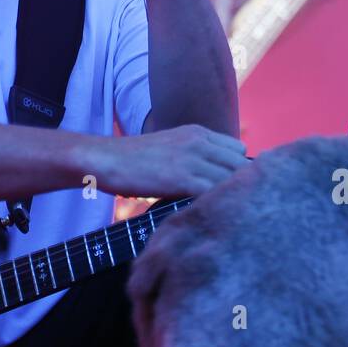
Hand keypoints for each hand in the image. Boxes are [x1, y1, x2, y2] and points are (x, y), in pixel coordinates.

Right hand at [86, 124, 249, 199]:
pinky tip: (206, 213)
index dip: (236, 170)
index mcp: (198, 133)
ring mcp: (192, 158)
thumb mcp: (171, 147)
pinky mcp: (182, 177)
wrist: (106, 159)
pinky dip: (215, 203)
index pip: (239, 150)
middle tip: (228, 204)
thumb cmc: (135, 161)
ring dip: (229, 196)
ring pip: (232, 179)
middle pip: (241, 165)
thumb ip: (195, 156)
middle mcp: (199, 141)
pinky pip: (214, 191)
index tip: (228, 187)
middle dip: (239, 185)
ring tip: (219, 211)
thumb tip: (215, 178)